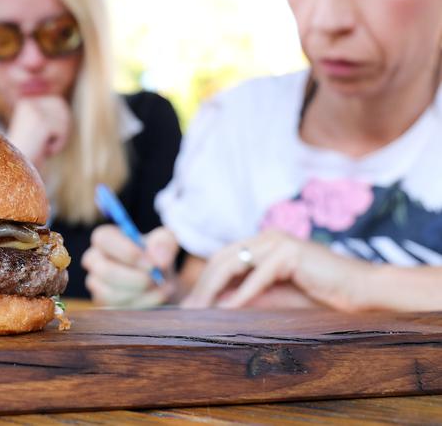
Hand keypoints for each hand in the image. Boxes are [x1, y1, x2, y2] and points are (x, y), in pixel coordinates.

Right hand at [6, 96, 71, 168]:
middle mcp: (28, 102)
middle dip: (59, 129)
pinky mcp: (41, 122)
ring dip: (57, 139)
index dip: (58, 123)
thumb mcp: (37, 130)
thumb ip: (48, 116)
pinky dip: (56, 146)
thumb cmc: (27, 155)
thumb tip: (61, 103)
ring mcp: (34, 111)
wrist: (12, 172)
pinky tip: (41, 150)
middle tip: (42, 143)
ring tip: (40, 146)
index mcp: (26, 102)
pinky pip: (62, 132)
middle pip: (63, 109)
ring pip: (64, 121)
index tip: (41, 136)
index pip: (59, 103)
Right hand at [82, 225, 177, 308]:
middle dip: (135, 278)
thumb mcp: (165, 242)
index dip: (126, 251)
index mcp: (105, 238)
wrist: (159, 279)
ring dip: (143, 293)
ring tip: (164, 286)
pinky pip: (121, 308)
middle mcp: (94, 260)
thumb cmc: (156, 255)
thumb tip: (158, 259)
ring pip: (113, 294)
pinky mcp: (104, 304)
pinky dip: (145, 303)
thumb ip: (164, 243)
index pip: (103, 239)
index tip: (151, 263)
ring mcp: (97, 284)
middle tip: (157, 279)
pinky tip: (159, 295)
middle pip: (105, 271)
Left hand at [182, 229, 370, 310]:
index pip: (223, 258)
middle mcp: (267, 237)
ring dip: (213, 290)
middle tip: (187, 310)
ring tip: (200, 311)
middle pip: (223, 259)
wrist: (362, 291)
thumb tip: (214, 306)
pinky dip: (240, 295)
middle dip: (202, 285)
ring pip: (234, 264)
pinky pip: (258, 277)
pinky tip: (226, 310)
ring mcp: (278, 242)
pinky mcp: (290, 253)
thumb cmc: (321, 296)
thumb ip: (248, 294)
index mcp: (263, 243)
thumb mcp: (276, 295)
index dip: (204, 281)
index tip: (190, 304)